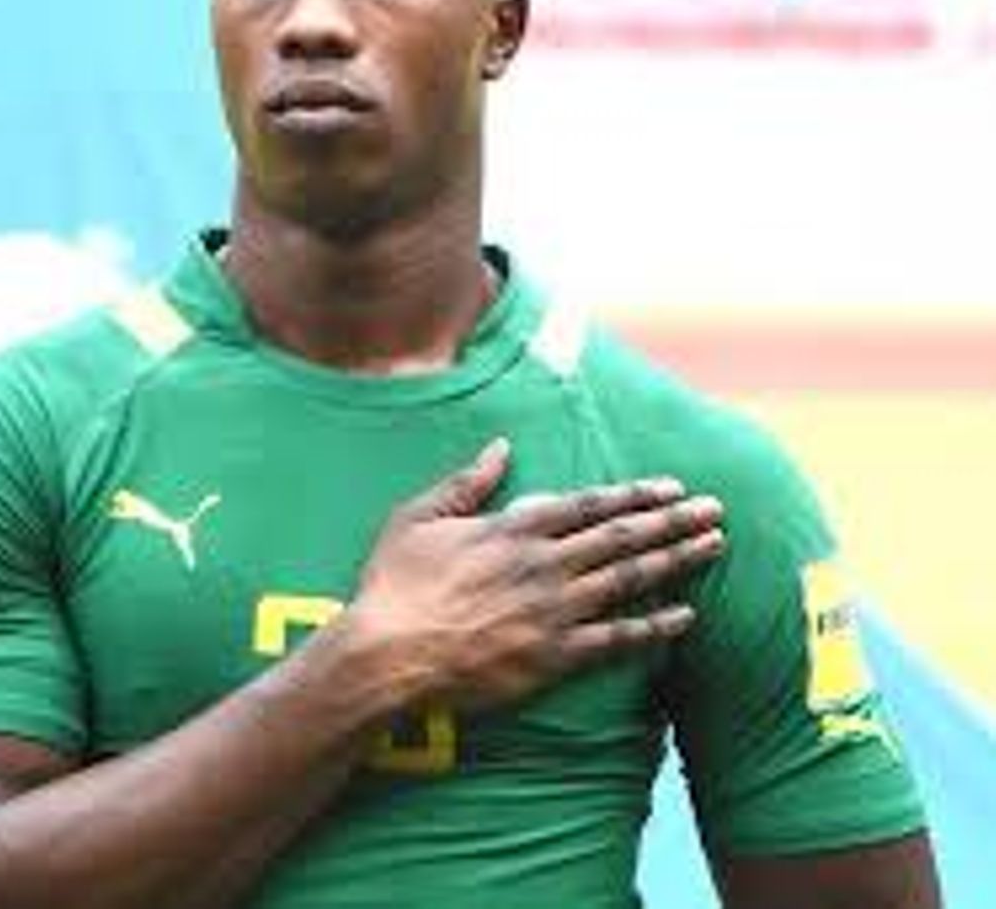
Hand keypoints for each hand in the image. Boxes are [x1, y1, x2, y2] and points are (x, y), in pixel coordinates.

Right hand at [350, 439, 722, 710]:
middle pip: (624, 537)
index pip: (590, 505)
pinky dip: (654, 626)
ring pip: (630, 580)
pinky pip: (616, 640)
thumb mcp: (419, 515)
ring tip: (715, 547)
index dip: (635, 494)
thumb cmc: (396, 583)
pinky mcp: (553, 657)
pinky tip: (685, 616)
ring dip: (677, 562)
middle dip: (674, 521)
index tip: (672, 486)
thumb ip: (467, 481)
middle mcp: (544, 565)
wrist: (387, 654)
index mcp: (514, 528)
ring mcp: (553, 611)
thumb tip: (502, 447)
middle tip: (716, 510)